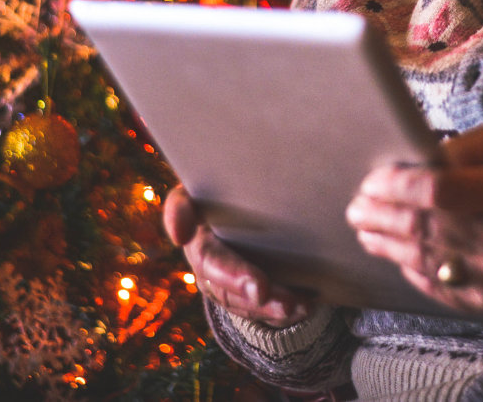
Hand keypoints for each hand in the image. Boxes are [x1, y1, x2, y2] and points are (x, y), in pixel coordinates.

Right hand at [163, 184, 310, 326]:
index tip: (183, 232)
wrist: (258, 214)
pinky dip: (277, 313)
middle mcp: (199, 244)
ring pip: (232, 296)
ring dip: (263, 305)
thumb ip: (263, 171)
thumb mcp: (251, 175)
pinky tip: (303, 307)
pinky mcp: (235, 296)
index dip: (179, 218)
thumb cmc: (251, 189)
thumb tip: (296, 182)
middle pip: (210, 263)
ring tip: (292, 306)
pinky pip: (252, 311)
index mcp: (197, 206)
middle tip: (260, 288)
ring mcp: (214, 275)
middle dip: (236, 277)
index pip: (180, 206)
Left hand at [346, 119, 482, 313]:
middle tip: (355, 203)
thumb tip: (419, 159)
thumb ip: (468, 147)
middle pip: (425, 228)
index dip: (400, 185)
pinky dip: (410, 267)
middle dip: (380, 214)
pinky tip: (393, 251)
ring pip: (424, 259)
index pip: (443, 192)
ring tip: (362, 226)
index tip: (374, 177)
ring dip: (385, 242)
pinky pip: (439, 285)